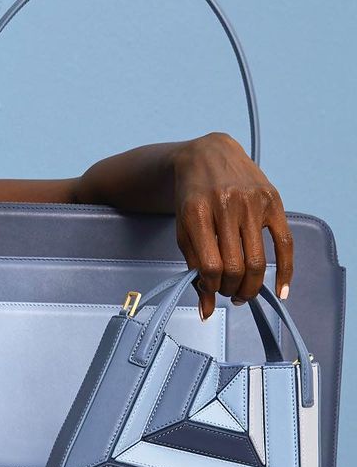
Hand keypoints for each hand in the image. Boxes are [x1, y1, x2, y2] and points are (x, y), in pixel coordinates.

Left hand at [172, 131, 293, 319]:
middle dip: (231, 290)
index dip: (211, 286)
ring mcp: (252, 203)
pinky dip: (284, 271)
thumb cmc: (192, 197)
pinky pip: (285, 243)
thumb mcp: (182, 230)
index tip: (211, 288)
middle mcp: (227, 207)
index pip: (210, 267)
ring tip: (244, 292)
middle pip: (235, 267)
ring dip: (251, 286)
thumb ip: (192, 269)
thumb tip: (206, 310)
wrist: (207, 155)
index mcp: (198, 214)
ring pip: (257, 261)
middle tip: (229, 294)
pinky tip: (281, 290)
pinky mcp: (272, 200)